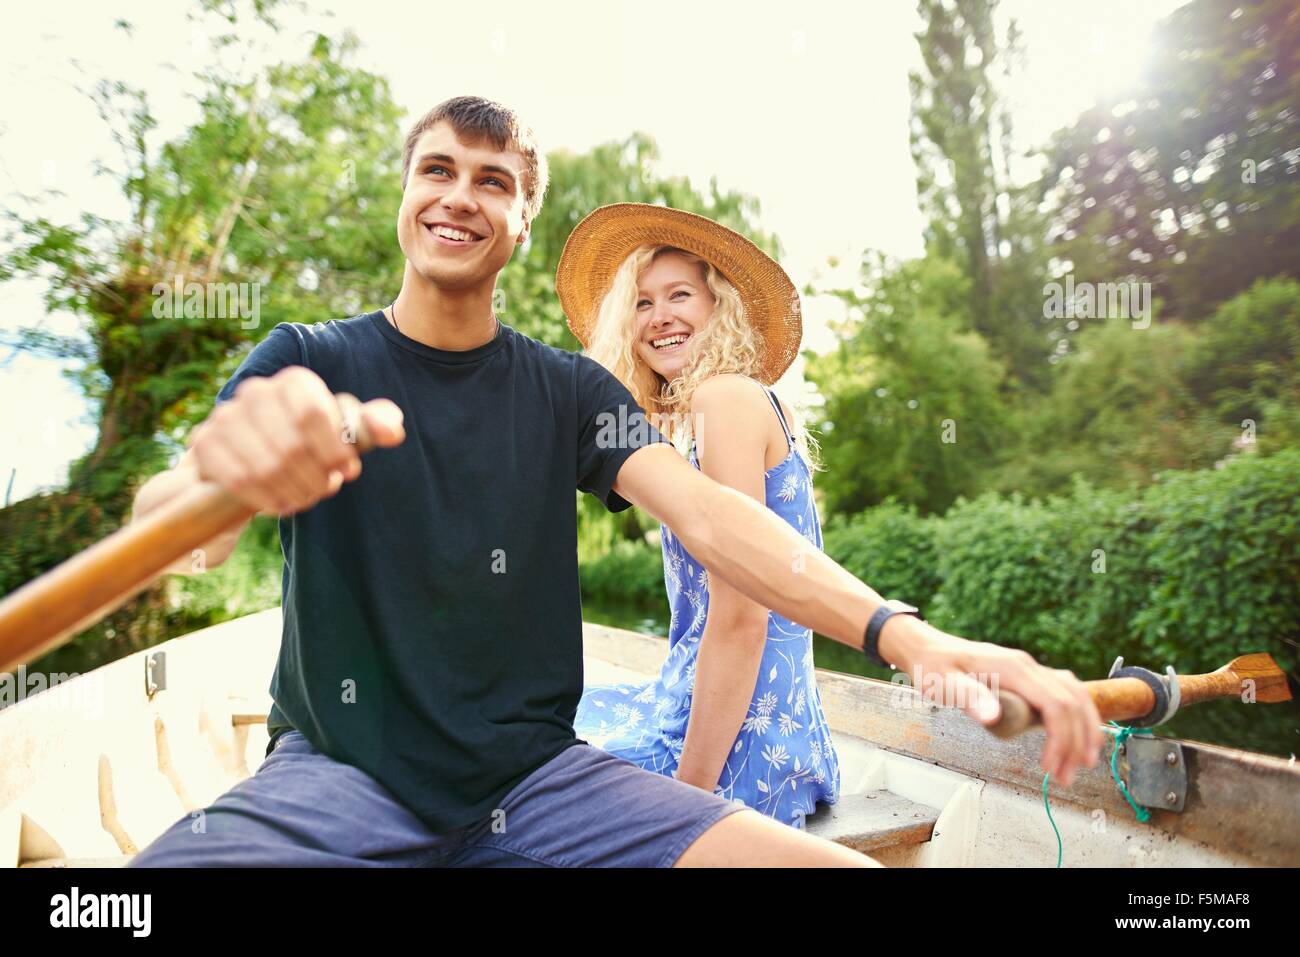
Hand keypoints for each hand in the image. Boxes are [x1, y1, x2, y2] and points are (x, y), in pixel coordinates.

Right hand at [189, 366, 405, 516]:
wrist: (255, 456)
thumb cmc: (312, 441)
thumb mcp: (347, 431)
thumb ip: (374, 425)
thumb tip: (392, 432)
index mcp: (295, 382)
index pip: (313, 413)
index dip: (334, 449)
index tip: (348, 471)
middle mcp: (256, 392)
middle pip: (291, 445)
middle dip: (315, 478)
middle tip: (325, 490)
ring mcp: (226, 416)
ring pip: (265, 466)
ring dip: (293, 491)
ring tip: (305, 497)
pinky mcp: (206, 444)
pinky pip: (239, 480)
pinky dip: (266, 498)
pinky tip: (281, 503)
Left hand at [882, 616, 1103, 786]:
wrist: (926, 648)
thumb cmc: (933, 667)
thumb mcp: (944, 684)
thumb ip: (969, 698)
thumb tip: (992, 716)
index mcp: (1013, 668)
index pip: (1055, 704)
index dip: (1061, 738)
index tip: (1051, 767)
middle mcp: (1028, 666)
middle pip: (1072, 702)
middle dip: (1076, 742)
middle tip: (1066, 777)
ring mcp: (1030, 670)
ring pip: (1075, 696)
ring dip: (1084, 730)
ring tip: (1080, 763)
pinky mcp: (1029, 678)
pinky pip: (1066, 693)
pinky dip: (1078, 716)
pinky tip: (1076, 736)